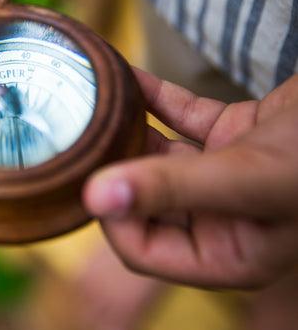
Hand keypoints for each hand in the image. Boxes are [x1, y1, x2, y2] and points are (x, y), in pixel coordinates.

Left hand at [83, 70, 297, 288]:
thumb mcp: (247, 179)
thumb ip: (171, 189)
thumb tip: (93, 198)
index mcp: (230, 253)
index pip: (144, 251)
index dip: (112, 218)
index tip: (88, 176)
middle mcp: (225, 219)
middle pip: (147, 201)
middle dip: (116, 170)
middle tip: (83, 136)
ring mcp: (229, 174)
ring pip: (161, 157)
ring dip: (131, 131)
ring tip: (96, 104)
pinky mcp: (237, 134)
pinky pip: (183, 118)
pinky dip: (156, 98)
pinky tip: (128, 76)